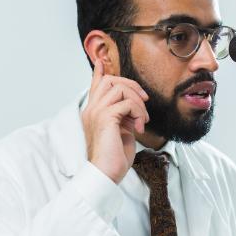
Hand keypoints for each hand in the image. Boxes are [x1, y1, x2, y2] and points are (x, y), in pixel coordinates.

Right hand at [82, 61, 149, 182]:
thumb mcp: (122, 131)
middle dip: (132, 86)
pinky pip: (127, 103)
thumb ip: (124, 115)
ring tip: (142, 120)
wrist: (106, 174)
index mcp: (93, 112)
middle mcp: (91, 109)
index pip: (95, 86)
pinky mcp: (105, 118)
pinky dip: (138, 112)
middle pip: (110, 80)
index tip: (102, 61)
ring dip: (138, 102)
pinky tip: (139, 127)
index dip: (99, 72)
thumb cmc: (114, 157)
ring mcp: (96, 112)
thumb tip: (135, 105)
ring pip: (120, 88)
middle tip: (144, 101)